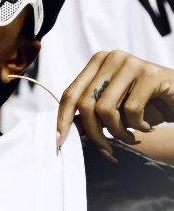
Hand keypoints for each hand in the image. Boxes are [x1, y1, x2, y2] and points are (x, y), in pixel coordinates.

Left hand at [56, 51, 173, 161]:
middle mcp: (111, 58)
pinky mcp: (150, 73)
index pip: (70, 94)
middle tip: (107, 151)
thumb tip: (61, 133)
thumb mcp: (113, 112)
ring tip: (130, 137)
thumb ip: (89, 118)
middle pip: (86, 104)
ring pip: (106, 109)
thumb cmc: (146, 105)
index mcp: (97, 63)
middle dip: (94, 135)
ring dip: (117, 133)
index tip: (59, 143)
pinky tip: (147, 126)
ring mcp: (131, 63)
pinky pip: (131, 110)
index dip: (62, 120)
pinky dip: (138, 127)